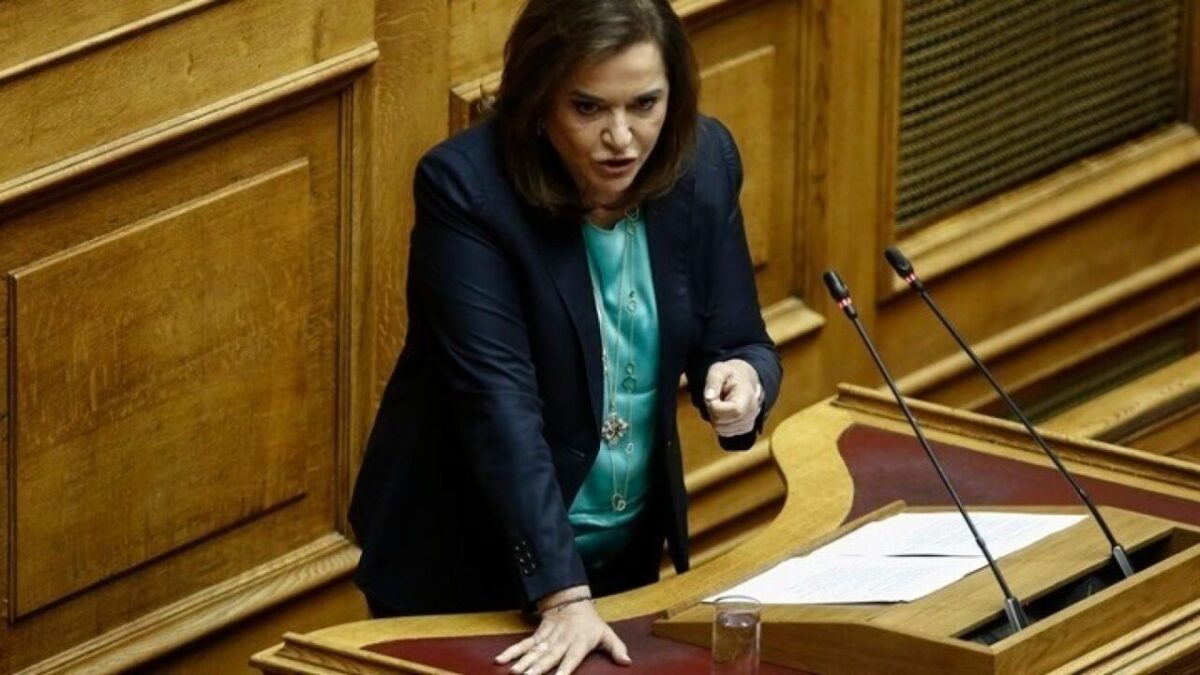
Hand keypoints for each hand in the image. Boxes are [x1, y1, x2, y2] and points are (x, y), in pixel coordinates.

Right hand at [495, 586, 630, 674]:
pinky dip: (512, 651)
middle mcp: (561, 641)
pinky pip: (523, 644)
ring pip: (534, 651)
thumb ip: (617, 648)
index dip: (565, 668)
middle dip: (538, 668)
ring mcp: (548, 638)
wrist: (571, 602)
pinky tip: (501, 660)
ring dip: (523, 661)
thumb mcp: (606, 634)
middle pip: (549, 656)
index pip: (572, 657)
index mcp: (579, 643)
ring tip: (513, 672)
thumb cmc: (591, 624)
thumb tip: (627, 662)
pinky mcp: (538, 635)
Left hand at [703, 359, 762, 436]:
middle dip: (712, 410)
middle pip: (721, 422)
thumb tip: (709, 397)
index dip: (715, 405)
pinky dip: (719, 423)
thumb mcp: (719, 370)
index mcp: (747, 396)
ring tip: (721, 403)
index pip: (731, 411)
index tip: (713, 394)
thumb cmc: (730, 375)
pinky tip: (724, 411)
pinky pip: (723, 432)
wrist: (744, 380)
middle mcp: (752, 412)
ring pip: (720, 429)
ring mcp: (749, 422)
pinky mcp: (744, 429)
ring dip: (715, 417)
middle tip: (716, 397)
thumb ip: (713, 381)